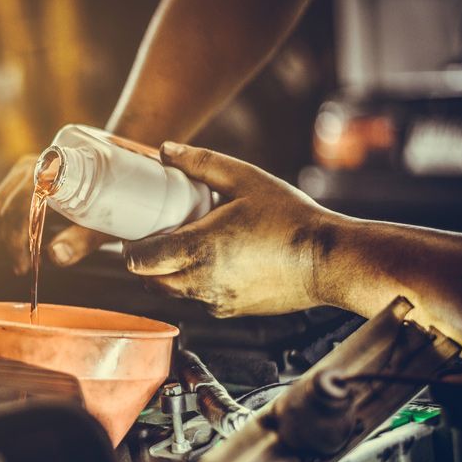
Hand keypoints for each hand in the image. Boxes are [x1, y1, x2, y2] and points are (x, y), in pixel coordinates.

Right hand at [0, 155, 110, 274]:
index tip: (22, 265)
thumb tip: (55, 255)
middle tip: (23, 265)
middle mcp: (29, 169)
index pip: (19, 206)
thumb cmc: (109, 207)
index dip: (16, 239)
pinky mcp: (8, 185)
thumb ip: (79, 241)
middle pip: (0, 211)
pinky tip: (4, 239)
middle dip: (9, 243)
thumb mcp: (100, 227)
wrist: (110, 183)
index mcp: (50, 173)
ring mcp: (16, 175)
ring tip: (19, 253)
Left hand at [123, 142, 337, 316]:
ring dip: (170, 275)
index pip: (140, 261)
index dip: (131, 249)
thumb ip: (202, 164)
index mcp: (198, 249)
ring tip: (185, 247)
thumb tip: (166, 151)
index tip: (136, 234)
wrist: (330, 261)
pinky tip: (215, 262)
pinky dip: (197, 285)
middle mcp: (201, 282)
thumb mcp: (246, 179)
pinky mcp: (232, 311)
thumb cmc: (290, 218)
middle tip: (155, 239)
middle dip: (145, 264)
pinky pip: (200, 300)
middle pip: (150, 282)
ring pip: (174, 293)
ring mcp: (216, 301)